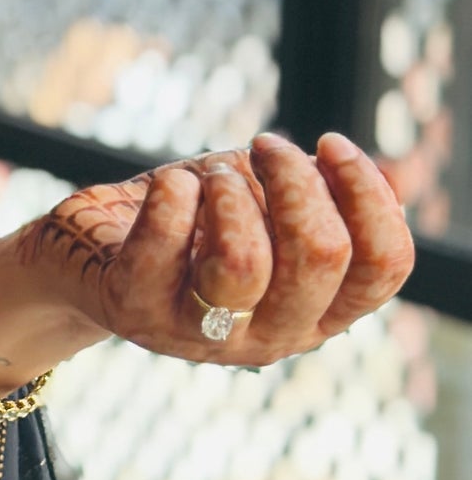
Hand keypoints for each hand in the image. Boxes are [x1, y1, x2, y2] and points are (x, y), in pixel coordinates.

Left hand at [15, 132, 413, 364]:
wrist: (86, 257)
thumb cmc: (189, 226)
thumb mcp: (264, 206)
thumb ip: (322, 197)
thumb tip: (393, 177)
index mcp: (319, 313)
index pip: (383, 268)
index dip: (367, 194)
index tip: (330, 143)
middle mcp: (271, 336)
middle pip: (320, 257)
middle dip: (295, 179)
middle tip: (265, 146)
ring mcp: (201, 335)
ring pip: (244, 263)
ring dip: (233, 194)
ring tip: (214, 174)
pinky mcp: (136, 312)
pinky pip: (163, 247)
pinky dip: (172, 195)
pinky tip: (170, 183)